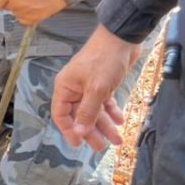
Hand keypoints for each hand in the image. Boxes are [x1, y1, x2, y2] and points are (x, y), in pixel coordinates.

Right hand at [51, 25, 141, 150]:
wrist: (122, 37)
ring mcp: (89, 87)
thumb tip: (79, 133)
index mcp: (65, 88)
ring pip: (95, 111)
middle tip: (101, 147)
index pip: (62, 115)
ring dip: (105, 125)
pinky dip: (112, 112)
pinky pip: (104, 103)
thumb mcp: (96, 89)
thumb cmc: (105, 61)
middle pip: (80, 116)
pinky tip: (120, 121)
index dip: (69, 130)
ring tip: (117, 139)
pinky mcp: (103, 84)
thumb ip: (87, 112)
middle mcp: (74, 89)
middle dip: (91, 131)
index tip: (78, 144)